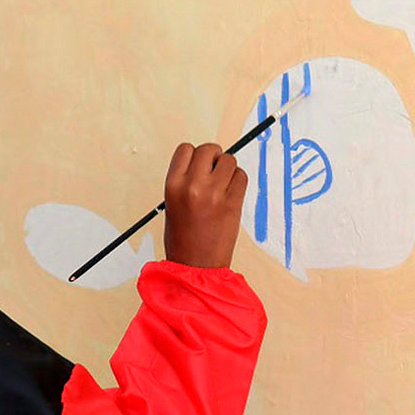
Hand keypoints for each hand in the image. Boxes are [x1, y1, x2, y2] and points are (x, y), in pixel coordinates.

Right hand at [163, 143, 246, 268]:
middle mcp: (192, 185)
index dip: (195, 155)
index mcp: (172, 185)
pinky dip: (238, 180)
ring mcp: (214, 193)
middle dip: (214, 157)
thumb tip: (208, 161)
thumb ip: (187, 180)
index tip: (200, 166)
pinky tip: (231, 193)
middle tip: (215, 172)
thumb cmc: (182, 237)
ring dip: (228, 168)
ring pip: (229, 160)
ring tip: (223, 185)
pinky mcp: (233, 203)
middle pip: (209, 149)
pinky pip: (241, 176)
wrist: (195, 265)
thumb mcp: (173, 203)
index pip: (186, 149)